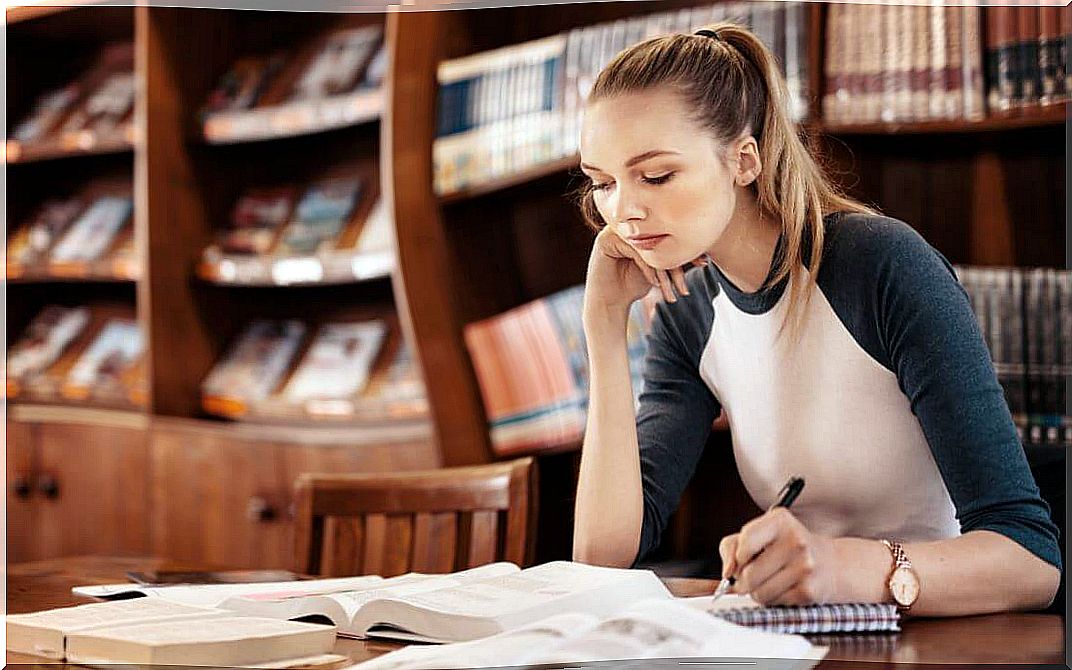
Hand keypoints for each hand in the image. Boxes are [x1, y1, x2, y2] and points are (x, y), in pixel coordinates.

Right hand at [583, 226, 704, 317]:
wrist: (608, 302)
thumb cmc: (633, 284)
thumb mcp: (659, 269)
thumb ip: (673, 257)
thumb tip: (704, 255)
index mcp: (642, 225)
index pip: (669, 233)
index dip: (686, 249)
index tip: (703, 263)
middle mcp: (628, 224)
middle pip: (659, 238)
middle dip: (677, 262)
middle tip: (687, 283)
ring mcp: (614, 230)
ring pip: (648, 245)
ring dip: (664, 271)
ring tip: (673, 291)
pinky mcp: (605, 240)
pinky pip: (634, 251)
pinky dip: (649, 269)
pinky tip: (656, 285)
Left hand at [718, 507, 838, 604]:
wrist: (830, 564)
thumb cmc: (786, 547)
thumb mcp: (759, 534)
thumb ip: (732, 546)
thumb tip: (726, 573)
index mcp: (780, 520)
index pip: (745, 541)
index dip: (738, 556)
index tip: (742, 559)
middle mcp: (796, 541)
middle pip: (748, 574)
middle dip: (743, 580)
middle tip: (751, 576)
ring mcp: (805, 567)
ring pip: (759, 592)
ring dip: (757, 592)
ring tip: (769, 581)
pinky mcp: (809, 591)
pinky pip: (773, 603)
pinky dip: (772, 599)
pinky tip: (783, 588)